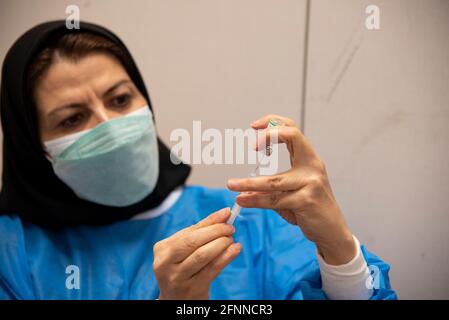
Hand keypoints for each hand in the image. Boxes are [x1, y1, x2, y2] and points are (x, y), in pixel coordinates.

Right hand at [153, 208, 241, 298]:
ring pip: (203, 255)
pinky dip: (226, 257)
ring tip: (231, 239)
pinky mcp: (193, 289)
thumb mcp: (184, 249)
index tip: (226, 214)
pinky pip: (213, 269)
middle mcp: (165, 264)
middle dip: (215, 232)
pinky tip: (235, 250)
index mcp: (162, 250)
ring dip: (222, 244)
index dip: (210, 222)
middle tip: (230, 228)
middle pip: (193, 242)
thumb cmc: (182, 268)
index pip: (188, 232)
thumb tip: (224, 212)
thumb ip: (202, 229)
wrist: (176, 299)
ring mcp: (178, 278)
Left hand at [227, 114, 355, 264]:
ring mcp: (311, 182)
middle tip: (252, 145)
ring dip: (248, 182)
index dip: (273, 122)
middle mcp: (312, 165)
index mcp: (309, 158)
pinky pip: (273, 200)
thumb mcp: (293, 191)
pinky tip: (242, 200)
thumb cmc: (310, 208)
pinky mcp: (305, 201)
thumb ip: (270, 186)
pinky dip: (255, 200)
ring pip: (273, 179)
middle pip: (292, 136)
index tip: (254, 126)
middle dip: (270, 134)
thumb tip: (241, 190)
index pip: (292, 129)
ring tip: (231, 184)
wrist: (332, 230)